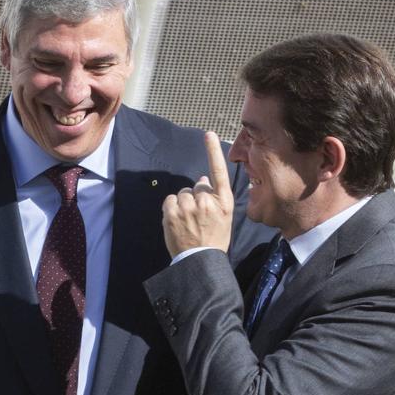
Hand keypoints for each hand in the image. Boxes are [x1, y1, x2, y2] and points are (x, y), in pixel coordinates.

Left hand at [162, 132, 233, 257]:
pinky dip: (171, 209)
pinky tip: (178, 221)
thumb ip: (215, 197)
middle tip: (198, 218)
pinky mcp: (174, 214)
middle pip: (196, 186)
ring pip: (182, 194)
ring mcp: (190, 208)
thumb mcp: (223, 218)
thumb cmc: (214, 239)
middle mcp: (208, 202)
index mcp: (224, 202)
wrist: (201, 261)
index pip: (218, 172)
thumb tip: (202, 178)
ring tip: (188, 221)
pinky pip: (170, 200)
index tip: (209, 134)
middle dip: (195, 198)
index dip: (213, 152)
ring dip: (183, 204)